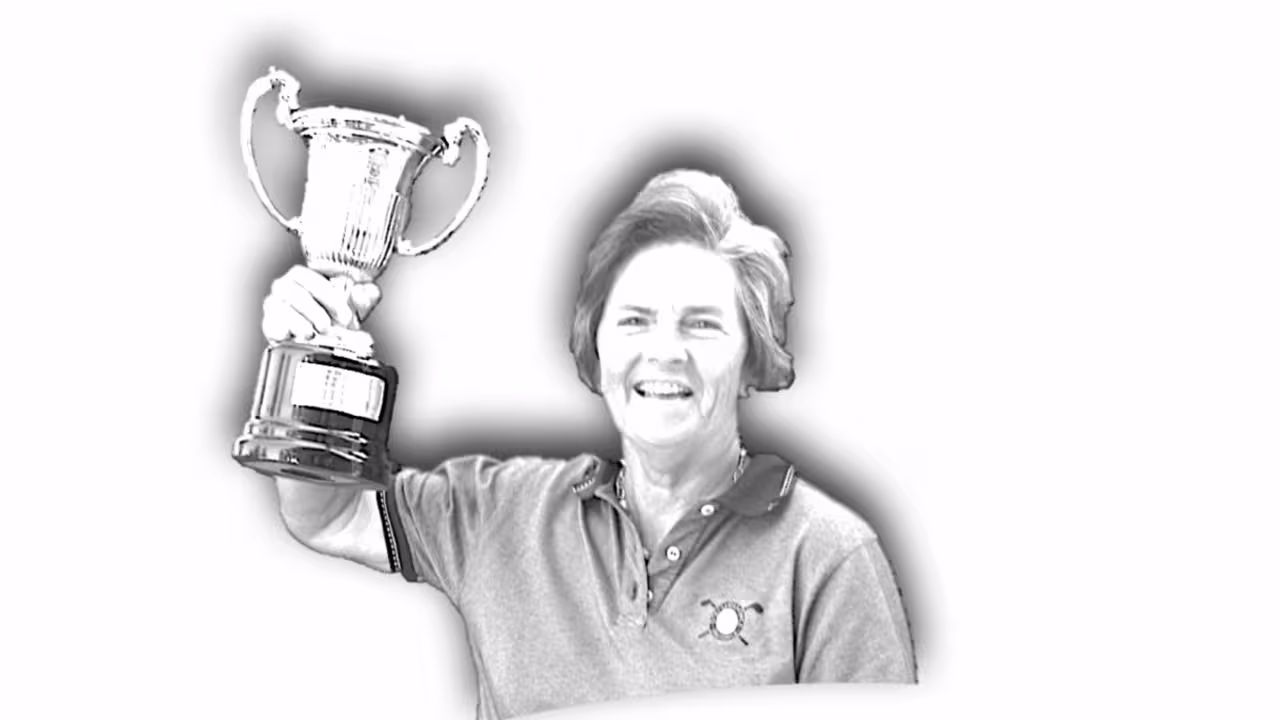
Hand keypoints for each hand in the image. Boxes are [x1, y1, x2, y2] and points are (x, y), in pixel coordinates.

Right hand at [261, 265, 382, 342]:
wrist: (319, 339)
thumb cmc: (334, 315)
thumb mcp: (355, 304)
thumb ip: (366, 294)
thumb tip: (364, 291)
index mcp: (303, 276)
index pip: (310, 278)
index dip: (328, 296)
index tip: (344, 314)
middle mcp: (285, 287)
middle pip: (295, 293)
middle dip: (314, 311)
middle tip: (327, 326)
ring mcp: (275, 305)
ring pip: (282, 309)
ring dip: (300, 322)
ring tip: (312, 333)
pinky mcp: (269, 324)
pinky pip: (272, 325)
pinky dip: (285, 331)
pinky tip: (296, 336)